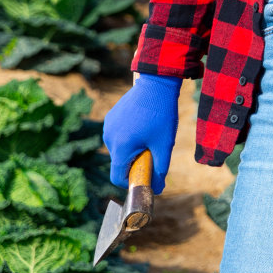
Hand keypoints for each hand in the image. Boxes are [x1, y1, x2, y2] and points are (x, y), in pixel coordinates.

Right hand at [103, 74, 181, 194]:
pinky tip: (143, 124)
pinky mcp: (110, 118)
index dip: (131, 182)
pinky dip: (129, 137)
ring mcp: (108, 127)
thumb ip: (160, 169)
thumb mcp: (164, 144)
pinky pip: (118, 135)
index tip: (146, 177)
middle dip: (136, 162)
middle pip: (120, 162)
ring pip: (119, 149)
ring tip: (150, 133)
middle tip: (154, 149)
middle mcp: (109, 138)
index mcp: (120, 147)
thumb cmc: (161, 115)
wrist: (156, 84)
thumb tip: (158, 189)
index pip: (117, 177)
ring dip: (133, 148)